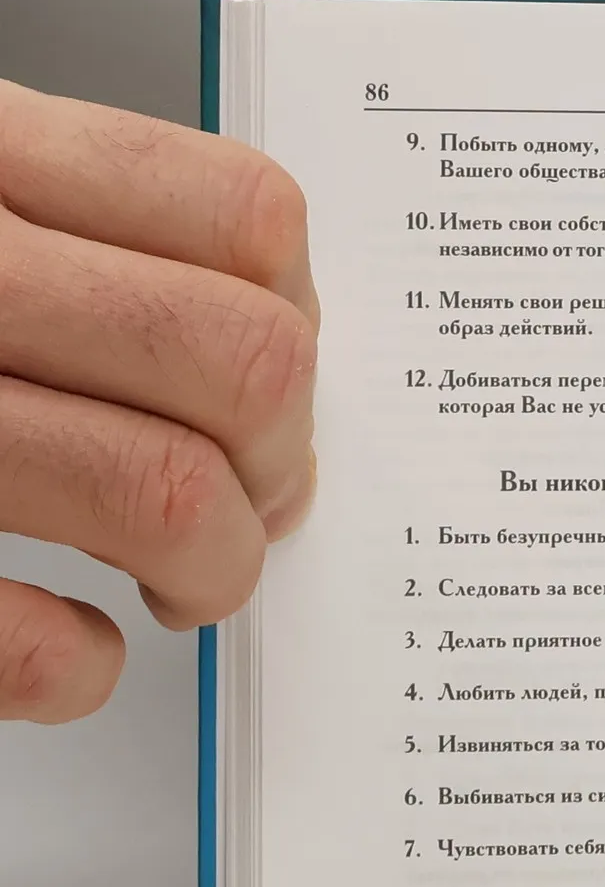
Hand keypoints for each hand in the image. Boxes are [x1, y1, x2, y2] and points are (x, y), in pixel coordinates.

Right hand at [0, 83, 317, 720]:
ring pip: (165, 494)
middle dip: (278, 466)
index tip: (269, 394)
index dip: (296, 326)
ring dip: (213, 570)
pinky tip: (68, 648)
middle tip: (244, 506)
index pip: (244, 220)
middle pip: (242, 366)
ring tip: (177, 585)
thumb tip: (271, 360)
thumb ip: (85, 239)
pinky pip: (18, 634)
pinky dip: (75, 665)